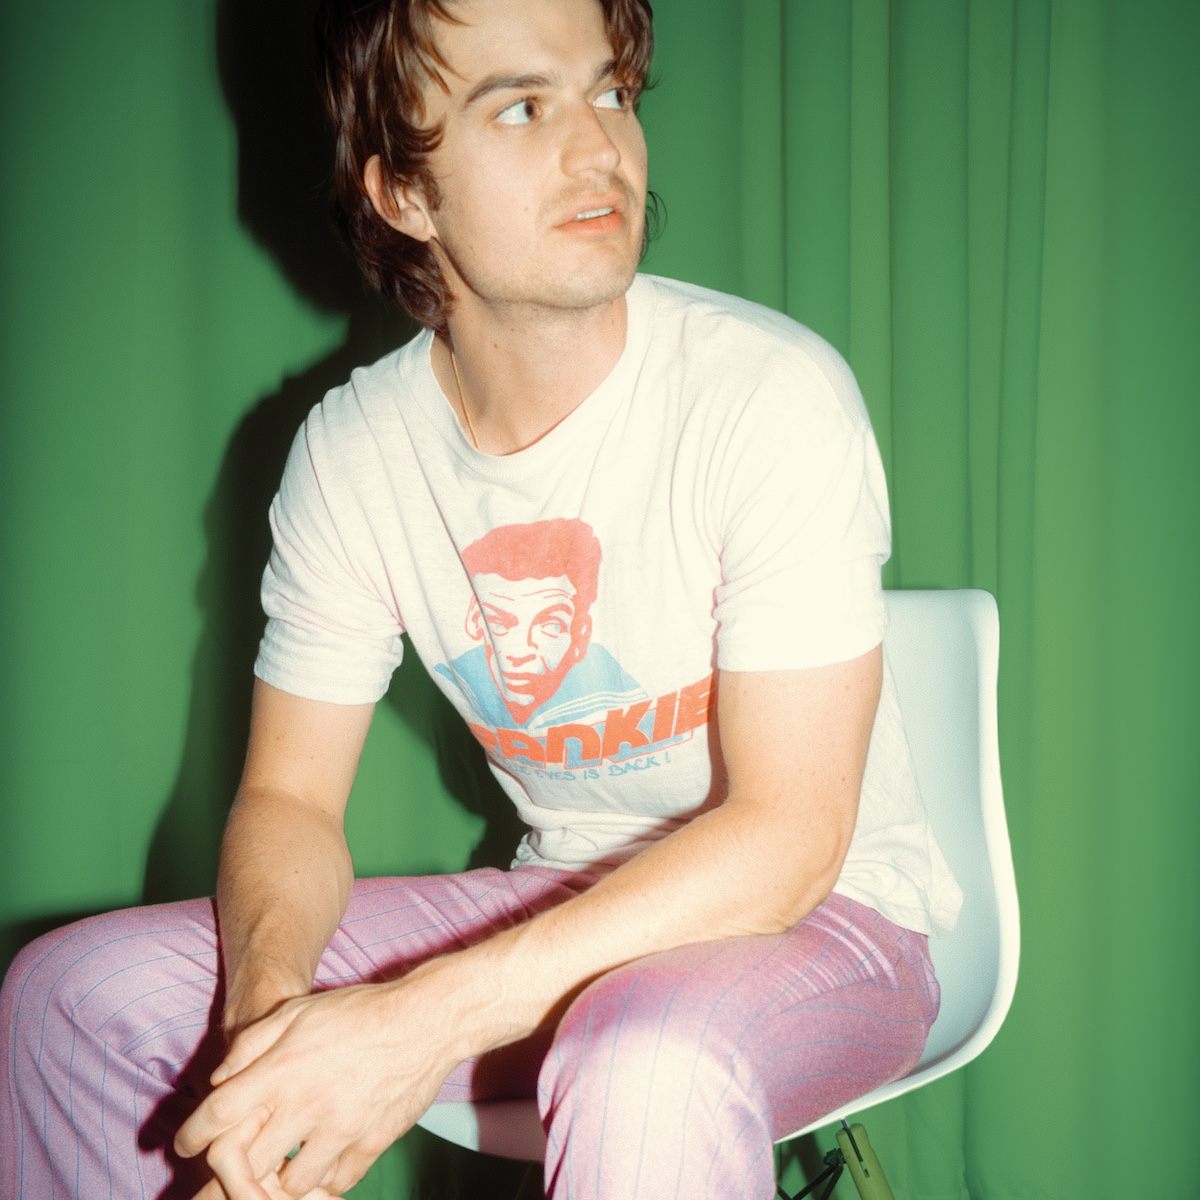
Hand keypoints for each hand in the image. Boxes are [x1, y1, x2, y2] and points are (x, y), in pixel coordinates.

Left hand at [176, 973, 464, 1198]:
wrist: (426, 1018)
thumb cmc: (360, 1010)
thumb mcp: (299, 1011)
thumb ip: (252, 1043)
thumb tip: (219, 1078)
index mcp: (282, 1069)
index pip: (218, 1115)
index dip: (191, 1135)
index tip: (185, 1144)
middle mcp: (305, 1105)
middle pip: (246, 1164)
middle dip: (232, 1171)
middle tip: (233, 1169)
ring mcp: (339, 1129)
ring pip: (290, 1185)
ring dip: (281, 1179)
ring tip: (285, 1164)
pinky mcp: (371, 1144)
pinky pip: (337, 1183)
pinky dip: (326, 1180)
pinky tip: (326, 1165)